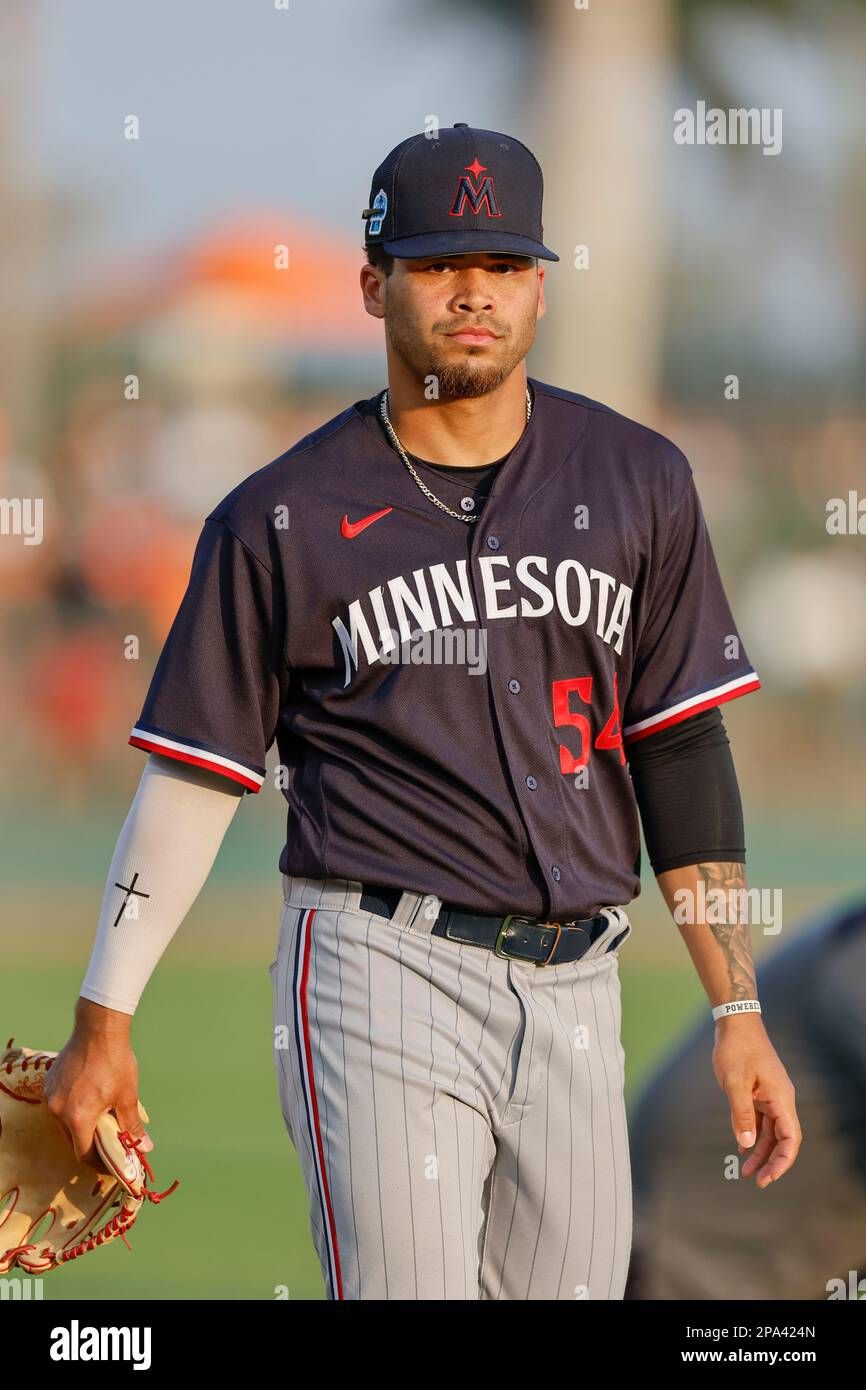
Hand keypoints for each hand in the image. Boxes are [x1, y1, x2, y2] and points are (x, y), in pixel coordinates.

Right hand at [43, 998, 152, 1169]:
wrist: (98, 1028)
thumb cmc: (115, 1061)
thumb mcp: (127, 1096)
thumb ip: (132, 1125)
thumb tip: (144, 1147)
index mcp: (78, 1118)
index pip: (84, 1154)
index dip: (99, 1163)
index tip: (112, 1163)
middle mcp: (58, 1110)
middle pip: (73, 1139)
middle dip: (92, 1144)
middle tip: (110, 1142)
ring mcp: (51, 1096)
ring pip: (65, 1122)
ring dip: (82, 1125)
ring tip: (102, 1119)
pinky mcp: (49, 1082)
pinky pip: (60, 1105)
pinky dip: (73, 1109)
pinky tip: (89, 1100)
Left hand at [711, 1015, 801, 1187]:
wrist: (736, 1022)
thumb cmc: (736, 1048)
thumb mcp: (734, 1082)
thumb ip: (741, 1114)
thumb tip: (746, 1143)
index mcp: (780, 1098)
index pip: (791, 1139)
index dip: (783, 1162)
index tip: (769, 1178)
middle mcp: (780, 1099)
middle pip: (782, 1139)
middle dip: (771, 1161)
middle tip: (757, 1181)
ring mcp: (770, 1095)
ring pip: (771, 1131)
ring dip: (760, 1150)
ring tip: (745, 1170)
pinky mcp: (760, 1091)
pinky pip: (761, 1119)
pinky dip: (753, 1134)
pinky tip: (742, 1147)